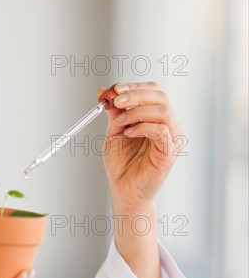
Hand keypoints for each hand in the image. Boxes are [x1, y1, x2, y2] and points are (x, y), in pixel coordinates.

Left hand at [98, 82, 183, 210]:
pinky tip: (129, 134)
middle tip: (116, 100)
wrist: (123, 190)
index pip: (153, 92)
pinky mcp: (170, 153)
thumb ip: (114, 112)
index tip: (115, 89)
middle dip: (135, 95)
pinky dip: (142, 127)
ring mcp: (172, 139)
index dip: (135, 87)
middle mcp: (169, 126)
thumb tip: (105, 90)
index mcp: (157, 118)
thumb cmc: (122, 164)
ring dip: (136, 112)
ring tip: (120, 122)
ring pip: (162, 111)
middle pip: (160, 97)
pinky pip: (162, 131)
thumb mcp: (115, 131)